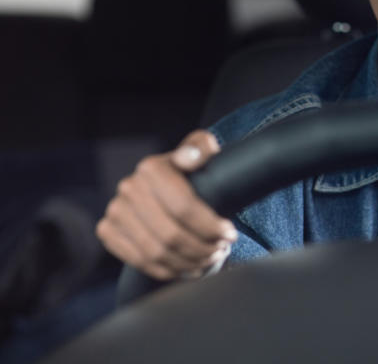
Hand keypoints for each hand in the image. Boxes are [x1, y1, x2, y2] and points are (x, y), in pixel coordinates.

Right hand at [96, 130, 236, 279]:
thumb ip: (200, 147)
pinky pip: (140, 261)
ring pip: (156, 253)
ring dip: (188, 262)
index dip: (210, 226)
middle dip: (202, 248)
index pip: (184, 207)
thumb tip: (191, 156)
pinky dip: (168, 271)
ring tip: (210, 260)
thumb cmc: (189, 171)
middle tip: (221, 250)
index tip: (230, 234)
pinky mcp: (107, 231)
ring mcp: (115, 211)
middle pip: (171, 235)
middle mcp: (128, 188)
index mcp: (151, 168)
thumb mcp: (199, 151)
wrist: (161, 187)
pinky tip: (190, 268)